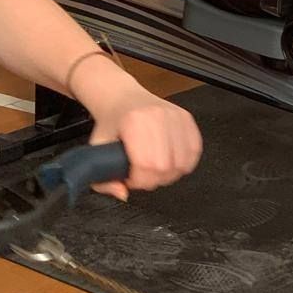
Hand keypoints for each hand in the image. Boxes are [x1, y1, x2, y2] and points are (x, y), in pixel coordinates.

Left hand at [81, 72, 201, 200]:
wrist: (123, 98)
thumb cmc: (112, 122)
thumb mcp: (98, 149)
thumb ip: (103, 178)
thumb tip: (122, 194)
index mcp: (134, 121)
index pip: (146, 164)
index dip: (139, 180)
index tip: (131, 179)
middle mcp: (158, 116)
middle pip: (165, 166)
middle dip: (153, 179)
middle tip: (143, 175)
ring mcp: (175, 116)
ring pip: (182, 162)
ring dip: (169, 173)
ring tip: (156, 169)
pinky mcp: (187, 118)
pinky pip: (195, 150)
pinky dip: (184, 163)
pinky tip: (171, 162)